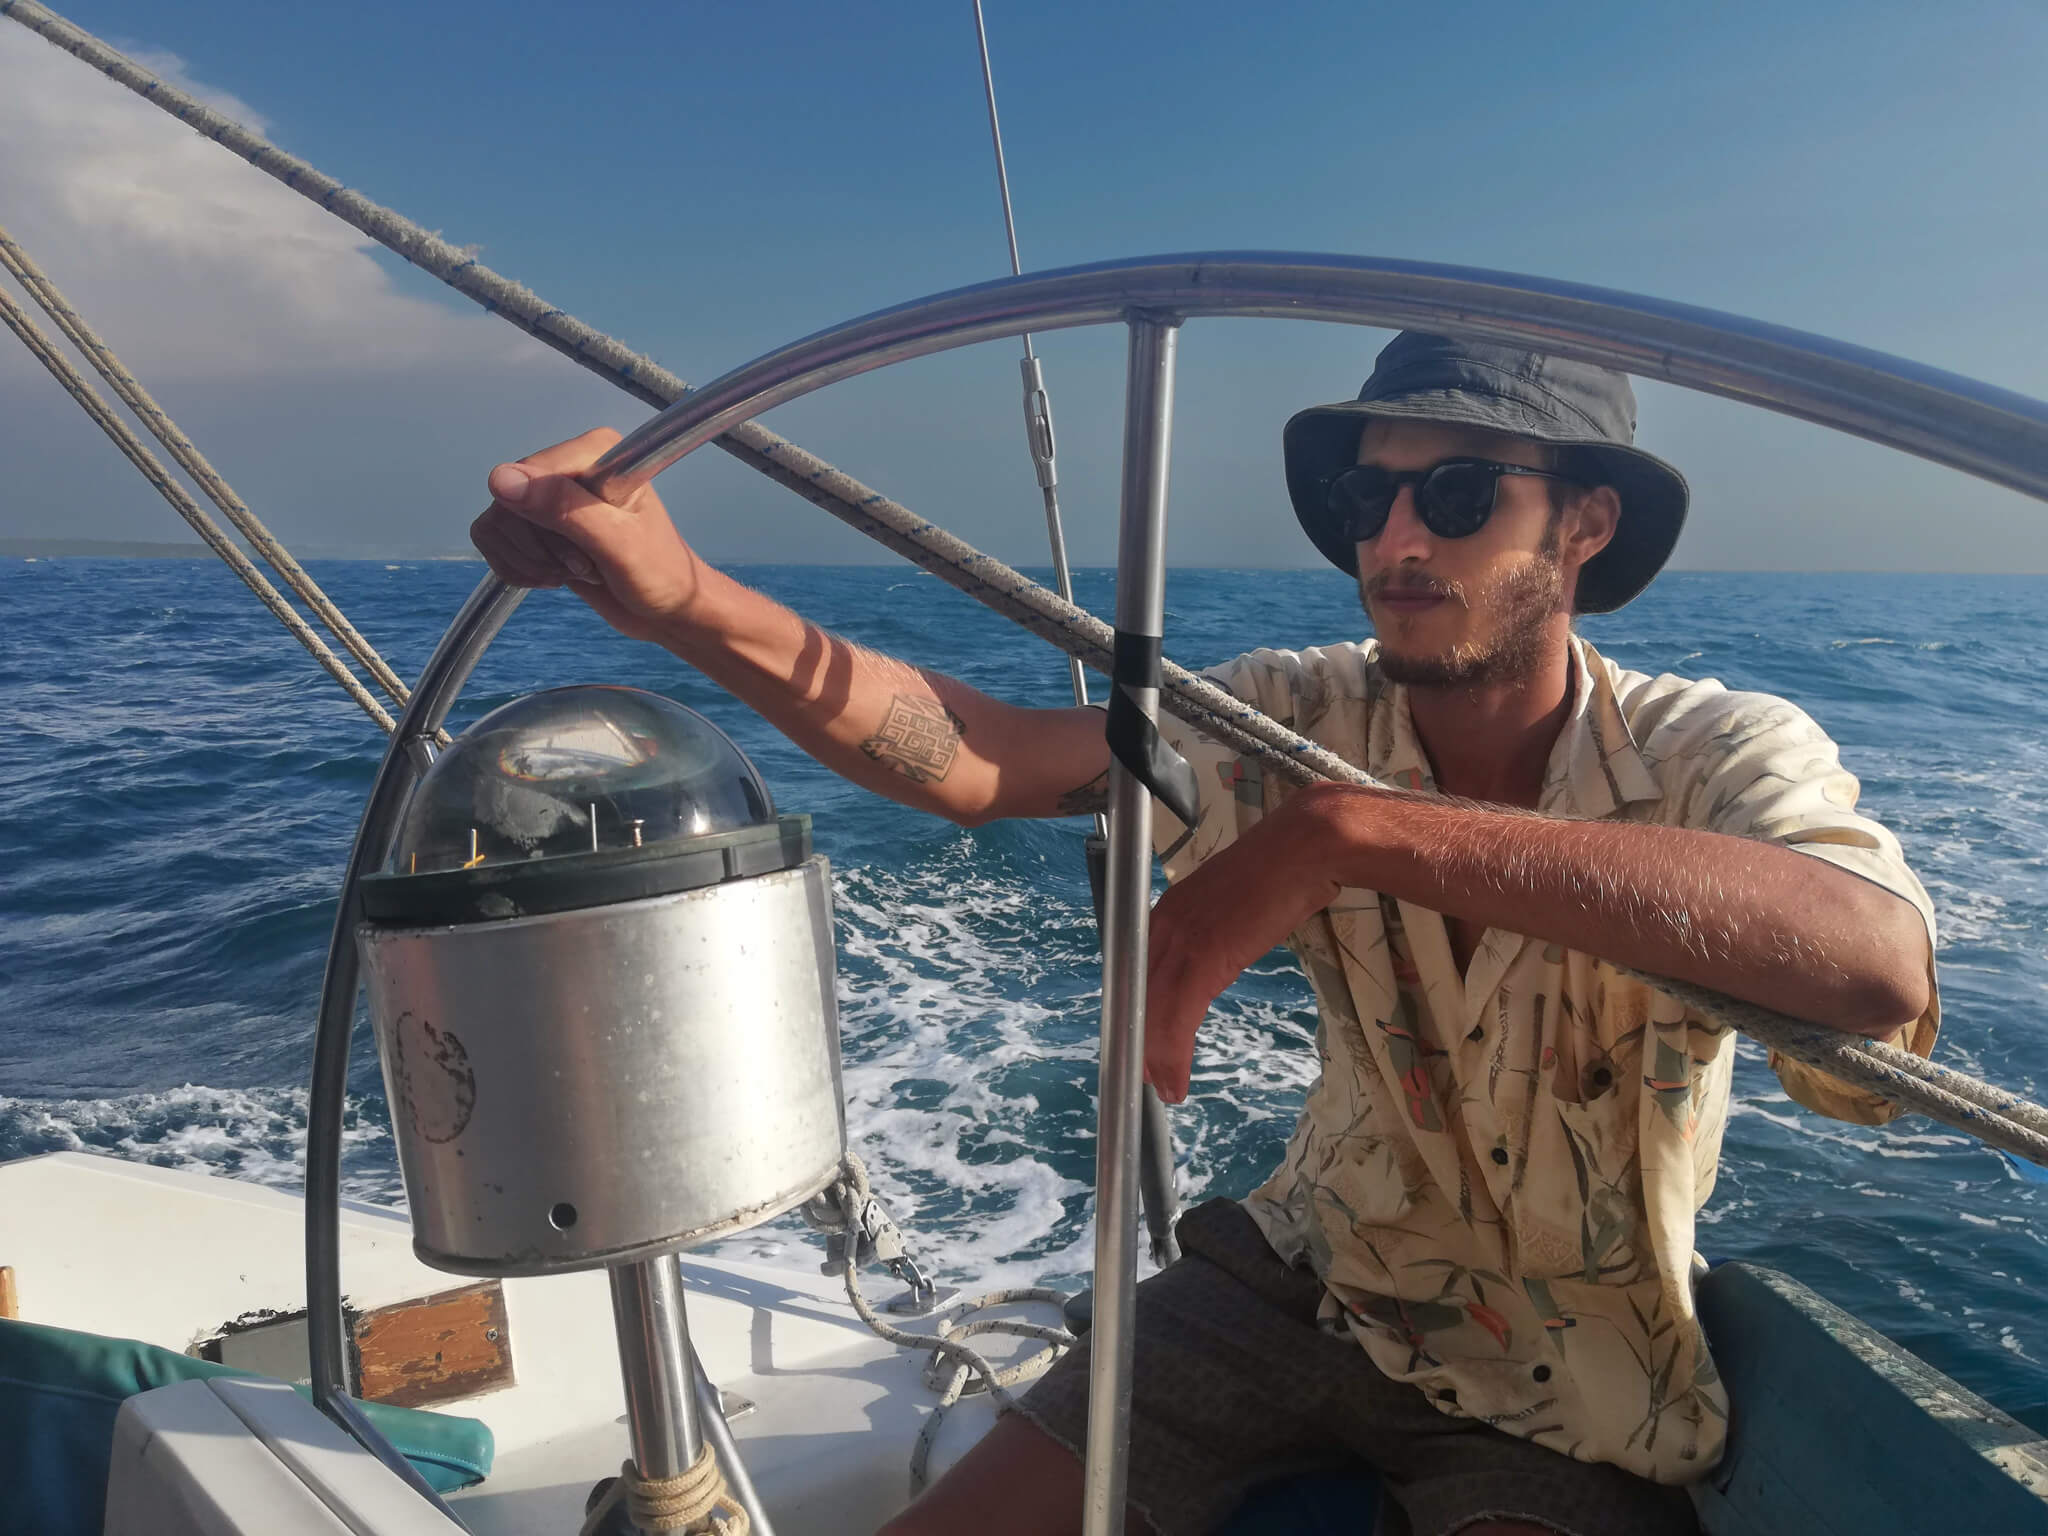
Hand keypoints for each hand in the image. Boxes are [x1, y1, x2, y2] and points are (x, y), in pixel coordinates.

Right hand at [469, 428, 706, 645]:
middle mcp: (568, 464)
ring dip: (531, 561)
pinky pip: (491, 539)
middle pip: (508, 501)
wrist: (666, 609)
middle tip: (587, 564)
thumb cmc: (659, 575)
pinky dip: (517, 569)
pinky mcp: (535, 523)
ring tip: (575, 570)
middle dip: (543, 547)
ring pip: (496, 523)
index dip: (543, 517)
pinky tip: (554, 576)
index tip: (582, 547)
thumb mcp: (618, 543)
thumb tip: (499, 480)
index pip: (530, 472)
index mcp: (596, 451)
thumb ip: (564, 508)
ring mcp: (549, 494)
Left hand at [1142, 787, 1347, 1102]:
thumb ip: (1215, 930)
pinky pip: (1177, 1017)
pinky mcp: (1203, 956)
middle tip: (1143, 1076)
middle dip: (1136, 1041)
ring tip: (1162, 1088)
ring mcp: (1180, 938)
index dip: (1134, 1010)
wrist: (1306, 847)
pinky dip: (1173, 1055)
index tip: (1138, 1040)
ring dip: (1153, 1058)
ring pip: (1150, 1011)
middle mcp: (1162, 923)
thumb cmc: (1281, 871)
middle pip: (1135, 995)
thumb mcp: (1234, 906)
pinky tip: (1176, 1082)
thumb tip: (1217, 951)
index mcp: (1167, 911)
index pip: (1135, 970)